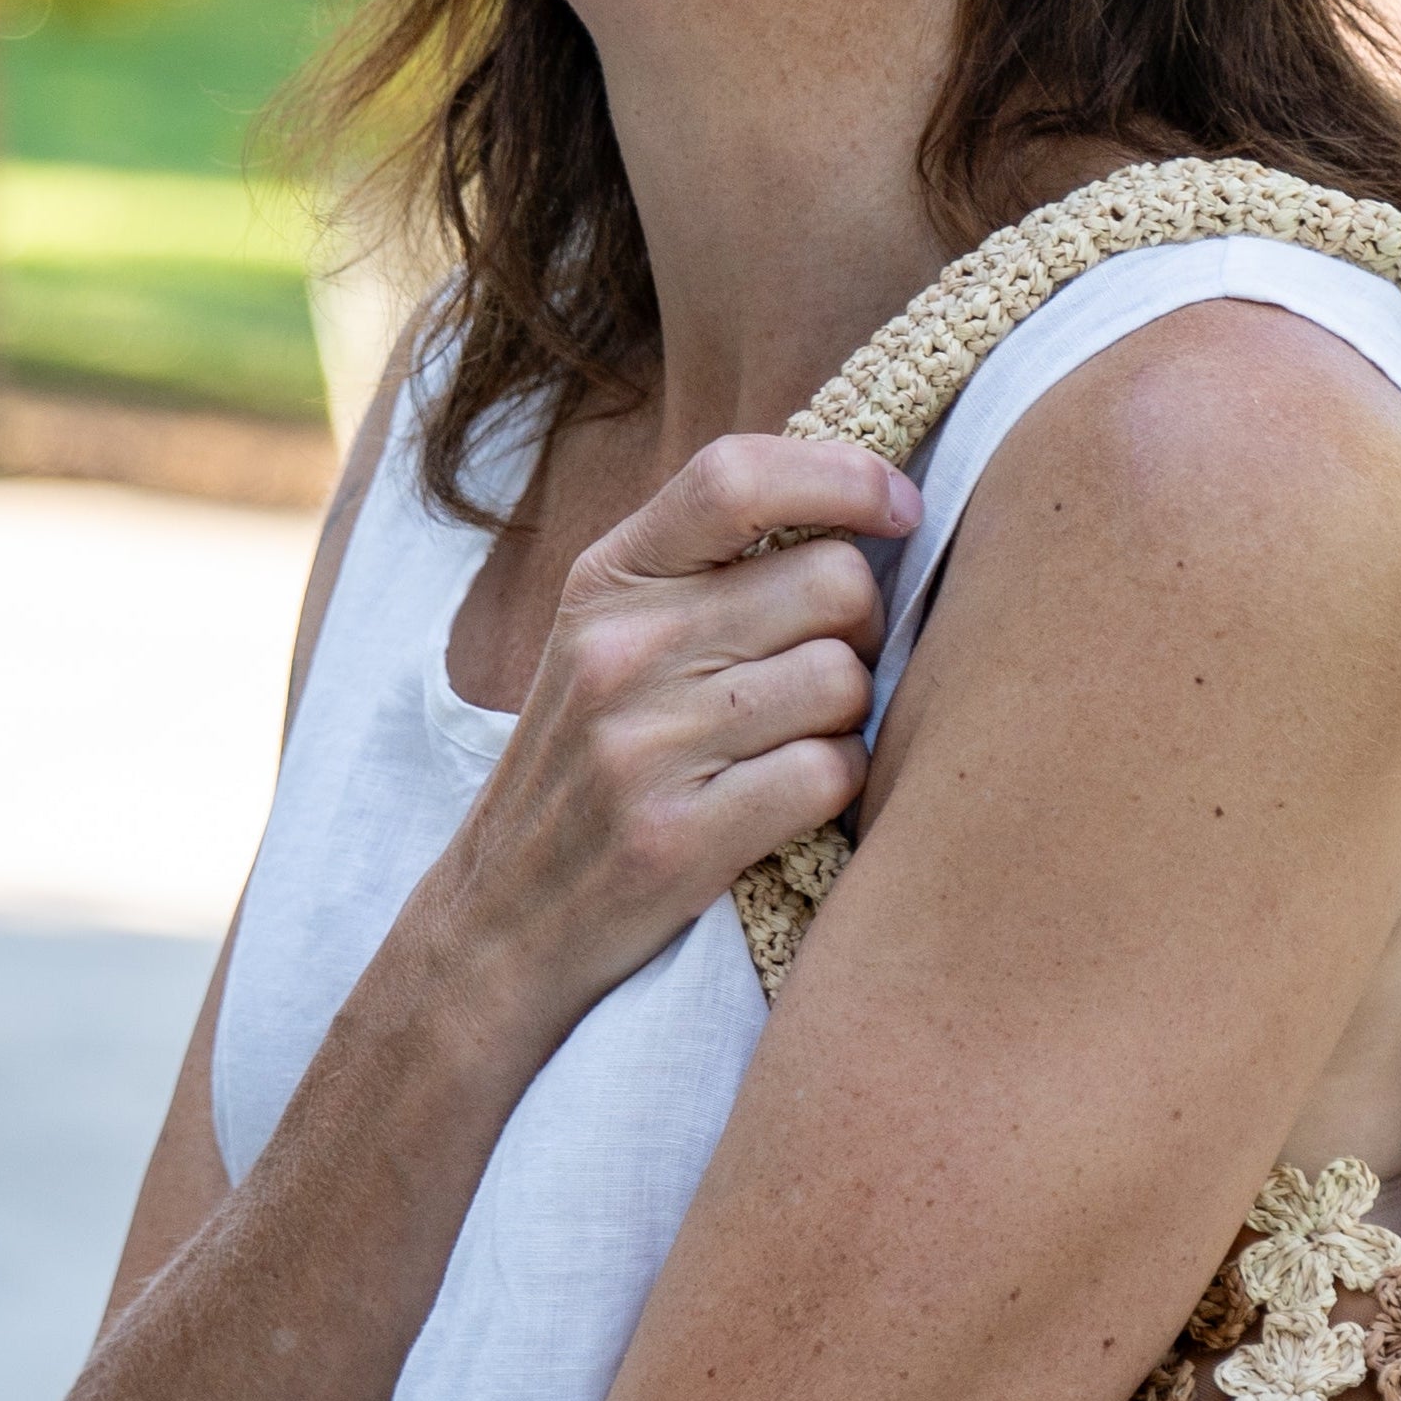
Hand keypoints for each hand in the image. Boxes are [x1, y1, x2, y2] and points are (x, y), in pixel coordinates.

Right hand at [424, 433, 918, 1057]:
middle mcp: (623, 650)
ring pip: (843, 680)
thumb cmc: (587, 777)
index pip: (737, 476)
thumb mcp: (608, 647)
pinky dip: (840, 789)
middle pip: (832, 582)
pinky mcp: (679, 838)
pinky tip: (799, 803)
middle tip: (834, 673)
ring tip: (803, 745)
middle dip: (865, 628)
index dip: (844, 475)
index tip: (899, 506)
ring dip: (853, 719)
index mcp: (608, 582)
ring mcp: (646, 744)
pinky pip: (829, 774)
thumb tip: (854, 521)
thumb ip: (703, 577)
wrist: (500, 925)